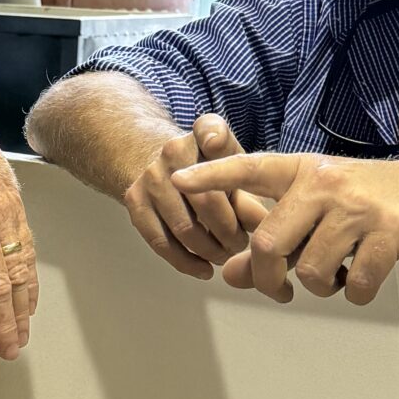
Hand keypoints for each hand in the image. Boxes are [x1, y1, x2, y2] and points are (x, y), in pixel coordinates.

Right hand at [122, 113, 271, 277]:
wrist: (164, 167)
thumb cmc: (212, 173)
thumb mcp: (236, 170)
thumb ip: (250, 195)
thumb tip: (263, 228)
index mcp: (203, 134)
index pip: (208, 130)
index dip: (212, 137)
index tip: (214, 144)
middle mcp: (173, 150)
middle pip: (205, 198)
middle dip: (229, 231)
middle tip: (242, 246)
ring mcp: (151, 176)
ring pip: (184, 227)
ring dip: (210, 251)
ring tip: (226, 257)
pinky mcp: (134, 201)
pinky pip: (160, 241)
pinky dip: (185, 262)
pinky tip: (204, 269)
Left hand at [171, 151, 398, 305]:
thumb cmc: (367, 202)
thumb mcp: (317, 210)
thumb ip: (275, 237)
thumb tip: (232, 274)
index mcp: (303, 171)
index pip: (249, 168)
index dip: (212, 176)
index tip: (176, 179)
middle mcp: (325, 183)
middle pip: (270, 243)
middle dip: (269, 279)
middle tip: (281, 291)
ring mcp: (357, 208)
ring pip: (312, 270)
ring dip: (321, 286)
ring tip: (337, 272)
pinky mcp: (389, 234)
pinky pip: (354, 285)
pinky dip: (355, 293)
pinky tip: (363, 277)